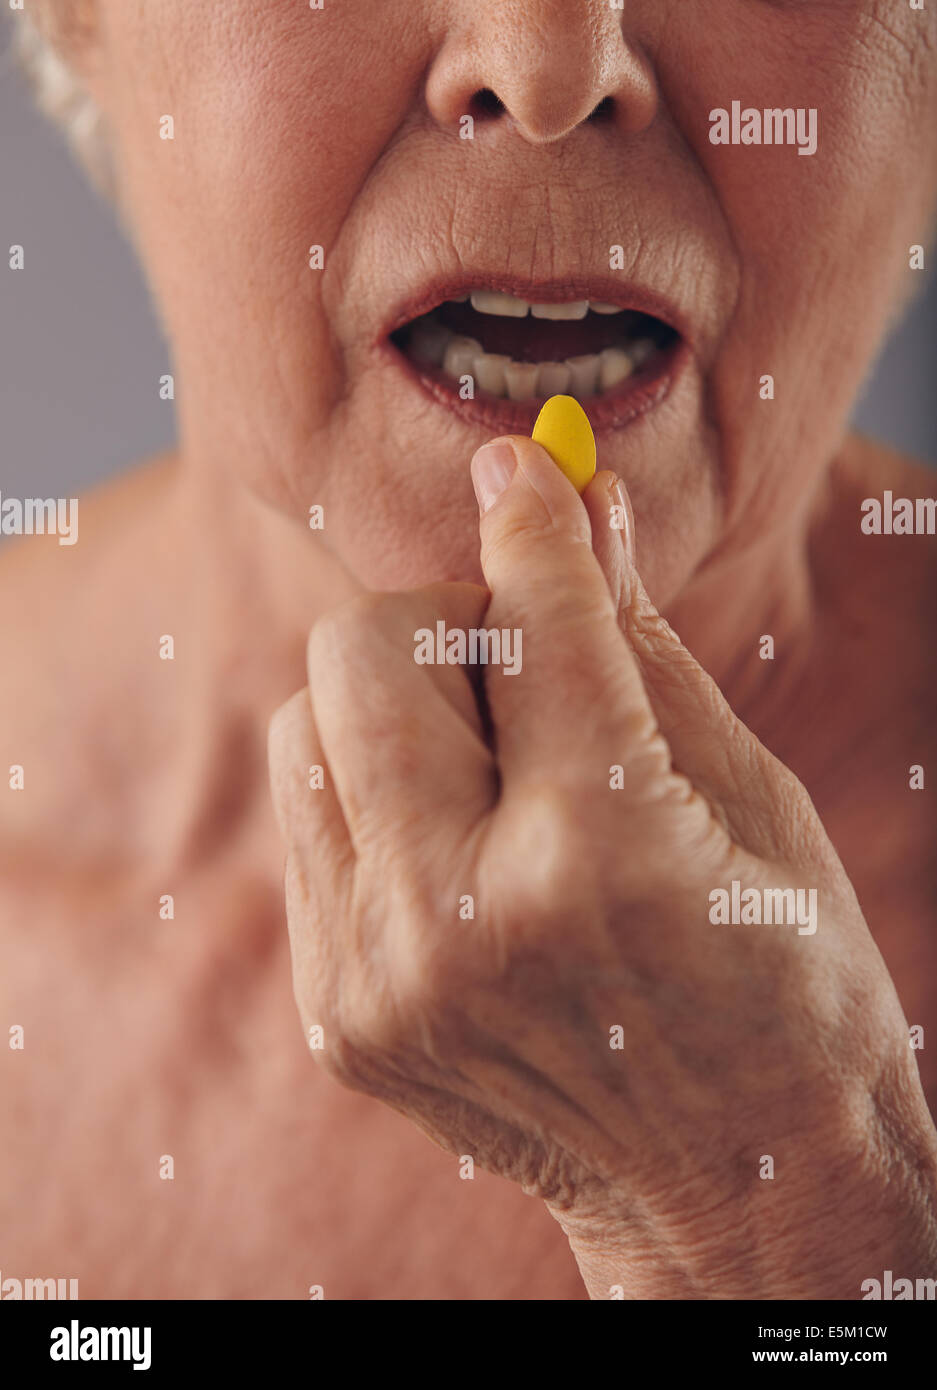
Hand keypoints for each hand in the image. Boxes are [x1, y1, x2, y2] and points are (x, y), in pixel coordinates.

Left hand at [268, 436, 936, 1297]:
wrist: (732, 1185)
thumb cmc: (778, 978)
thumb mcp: (744, 799)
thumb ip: (636, 642)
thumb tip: (572, 501)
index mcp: (600, 858)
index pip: (534, 620)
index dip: (532, 521)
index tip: (524, 471)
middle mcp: (461, 921)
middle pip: (362, 651)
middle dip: (446, 620)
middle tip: (526, 666)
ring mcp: (379, 980)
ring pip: (309, 724)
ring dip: (398, 706)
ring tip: (497, 766)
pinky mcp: (338, 1014)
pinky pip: (309, 821)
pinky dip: (377, 792)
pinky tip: (463, 842)